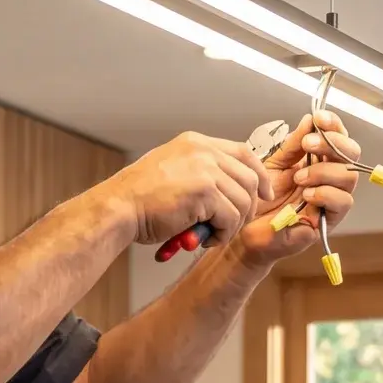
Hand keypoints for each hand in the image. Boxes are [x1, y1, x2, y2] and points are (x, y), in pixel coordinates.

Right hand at [105, 132, 267, 246]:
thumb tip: (227, 187)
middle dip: (248, 207)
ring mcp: (206, 170)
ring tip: (211, 235)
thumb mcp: (172, 171)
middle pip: (250, 178)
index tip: (263, 194)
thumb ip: (199, 171)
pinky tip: (204, 239)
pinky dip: (222, 234)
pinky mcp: (206, 192)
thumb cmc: (139, 199)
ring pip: (243, 201)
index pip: (243, 153)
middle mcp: (204, 151)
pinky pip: (231, 218)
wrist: (119, 208)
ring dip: (232, 225)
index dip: (259, 175)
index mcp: (196, 143)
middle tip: (231, 226)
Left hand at [230, 111, 359, 269]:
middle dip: (332, 144)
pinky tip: (306, 194)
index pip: (338, 138)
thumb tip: (310, 120)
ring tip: (299, 177)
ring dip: (324, 171)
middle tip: (307, 144)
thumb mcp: (274, 163)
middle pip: (351, 154)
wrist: (246, 227)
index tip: (319, 118)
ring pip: (349, 177)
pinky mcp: (329, 221)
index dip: (333, 125)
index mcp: (319, 161)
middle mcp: (330, 178)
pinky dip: (325, 193)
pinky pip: (343, 202)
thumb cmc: (261, 198)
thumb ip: (292, 144)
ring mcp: (332, 200)